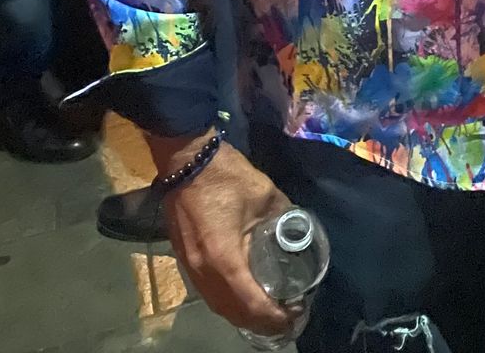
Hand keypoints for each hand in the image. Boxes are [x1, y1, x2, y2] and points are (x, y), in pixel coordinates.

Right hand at [159, 137, 300, 336]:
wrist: (186, 162)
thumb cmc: (225, 176)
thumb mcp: (264, 193)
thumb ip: (283, 216)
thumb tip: (299, 230)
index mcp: (225, 257)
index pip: (250, 302)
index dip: (274, 315)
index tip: (294, 315)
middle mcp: (204, 271)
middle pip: (233, 312)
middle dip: (260, 322)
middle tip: (286, 319)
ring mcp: (191, 268)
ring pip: (218, 306)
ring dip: (242, 316)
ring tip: (268, 314)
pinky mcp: (186, 261)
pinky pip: (208, 294)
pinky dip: (227, 303)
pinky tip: (244, 299)